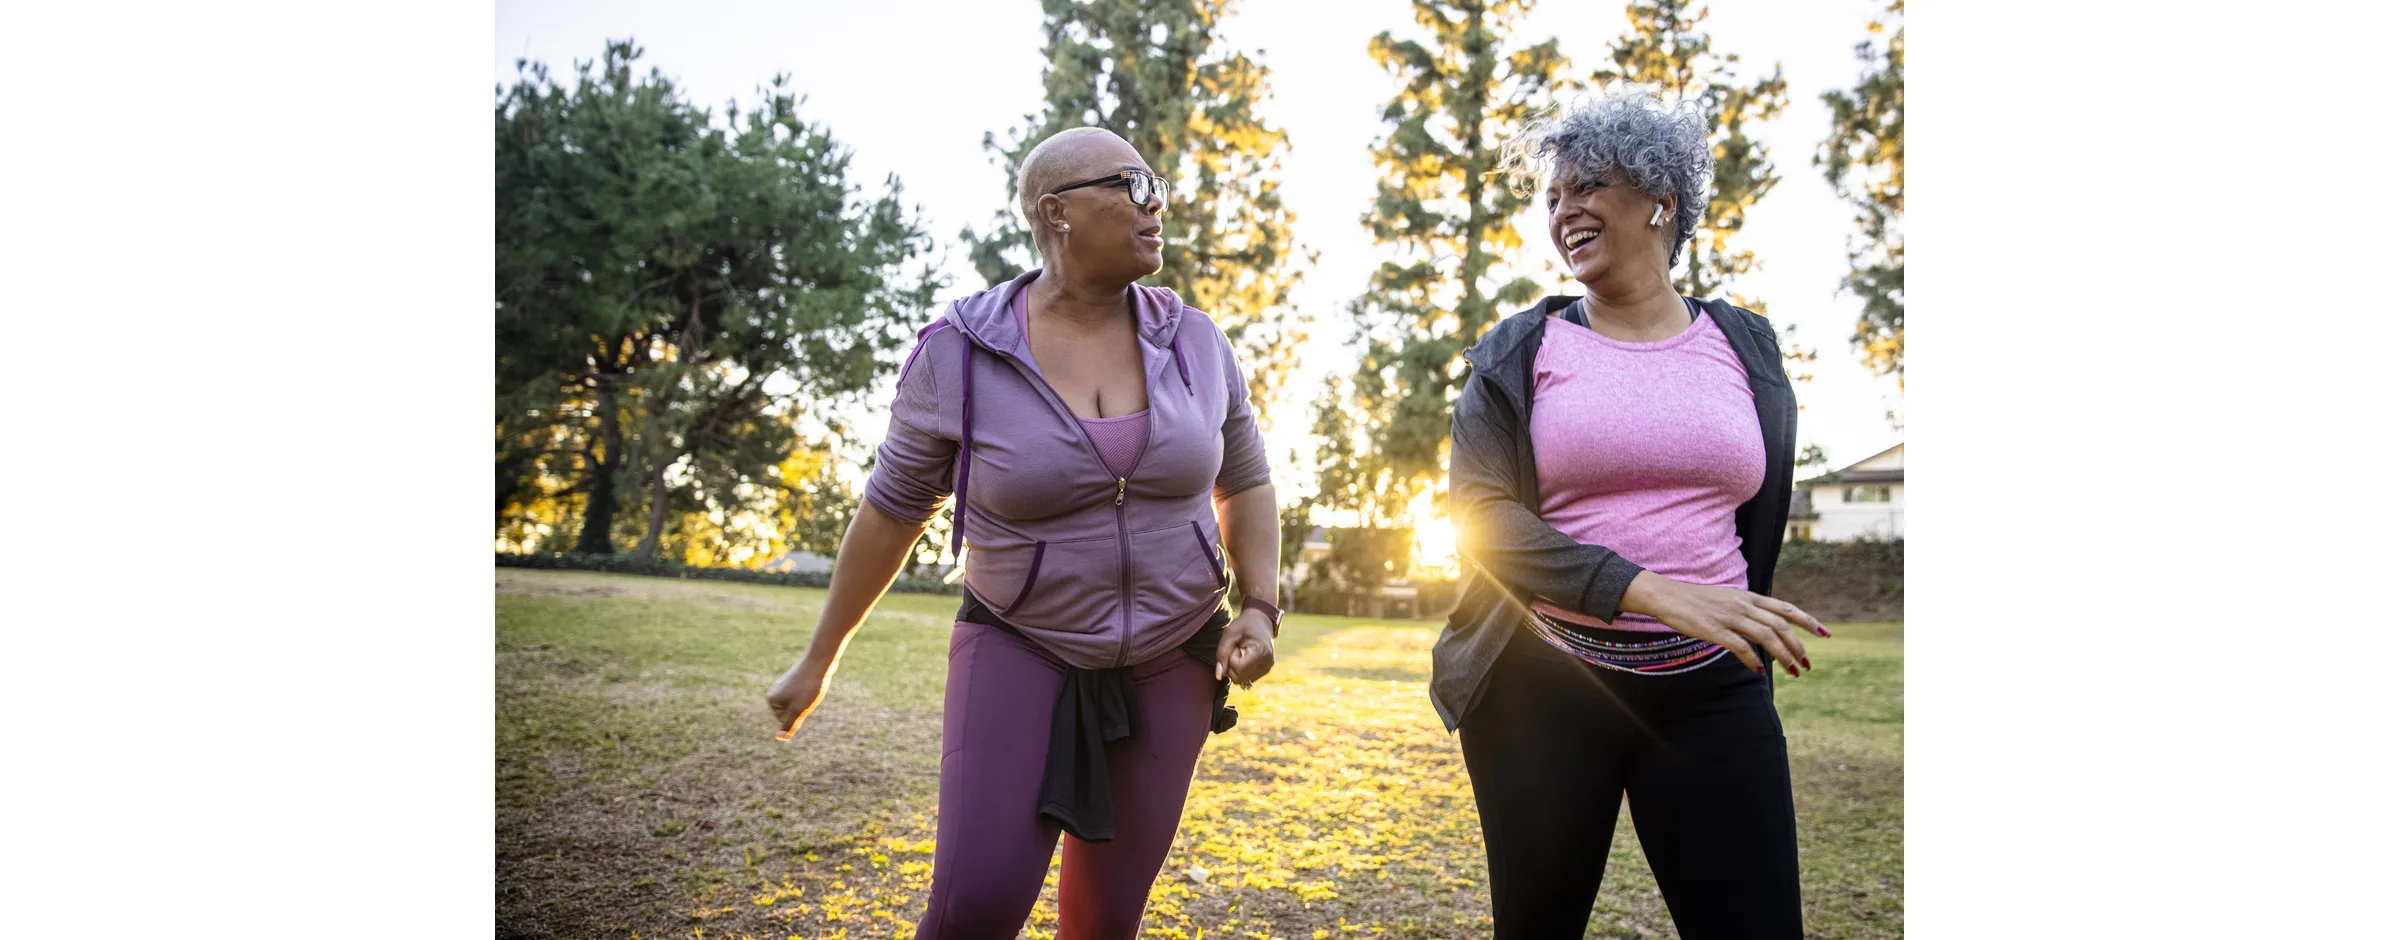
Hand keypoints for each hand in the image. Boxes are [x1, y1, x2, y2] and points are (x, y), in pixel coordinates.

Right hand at [766, 656, 835, 740]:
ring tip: (811, 689)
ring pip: (798, 703)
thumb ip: (789, 725)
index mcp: (772, 699)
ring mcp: (783, 684)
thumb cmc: (808, 687)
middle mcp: (774, 691)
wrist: (819, 662)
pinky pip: (803, 694)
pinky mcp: (794, 679)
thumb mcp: (799, 710)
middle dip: (802, 708)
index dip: (799, 715)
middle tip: (808, 696)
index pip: (786, 721)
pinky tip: (813, 683)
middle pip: (791, 712)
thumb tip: (780, 738)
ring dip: (807, 700)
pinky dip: (809, 693)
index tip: (803, 702)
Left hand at [1215, 609, 1276, 688]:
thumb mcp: (1229, 634)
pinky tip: (1245, 657)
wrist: (1261, 620)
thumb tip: (1219, 676)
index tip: (1234, 646)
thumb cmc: (1244, 624)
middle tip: (1236, 649)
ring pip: (1242, 680)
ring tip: (1241, 652)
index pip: (1238, 668)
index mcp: (1261, 652)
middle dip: (1232, 665)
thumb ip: (1222, 654)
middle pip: (1239, 678)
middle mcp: (1267, 663)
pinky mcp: (1266, 670)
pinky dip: (1242, 670)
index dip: (1230, 658)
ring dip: (1236, 668)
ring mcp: (1268, 668)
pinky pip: (1247, 678)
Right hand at [1622, 572, 1828, 676]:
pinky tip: (1760, 671)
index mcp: (1748, 596)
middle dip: (1798, 646)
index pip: (1786, 608)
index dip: (1808, 621)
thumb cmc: (1694, 600)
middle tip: (1806, 664)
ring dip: (1784, 655)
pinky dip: (1754, 660)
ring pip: (1767, 636)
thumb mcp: (1726, 598)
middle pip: (1781, 625)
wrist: (1666, 596)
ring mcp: (1729, 617)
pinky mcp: (1715, 630)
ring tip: (1793, 671)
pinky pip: (1741, 647)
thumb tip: (1763, 626)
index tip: (1824, 634)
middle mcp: (1743, 605)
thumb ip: (1746, 610)